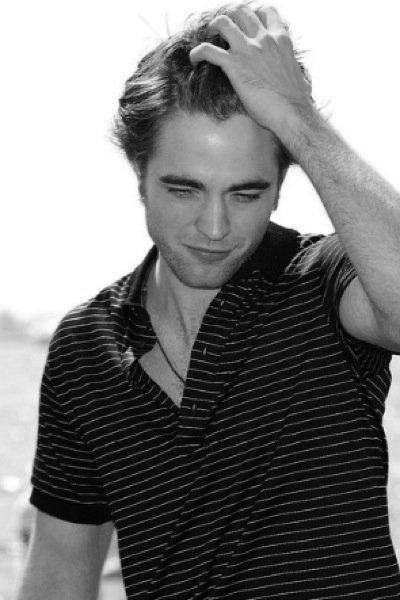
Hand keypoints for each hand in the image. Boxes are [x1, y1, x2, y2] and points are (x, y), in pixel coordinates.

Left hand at [190, 6, 312, 134]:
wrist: (292, 113)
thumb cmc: (296, 101)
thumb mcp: (298, 74)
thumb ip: (289, 67)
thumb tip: (296, 80)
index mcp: (281, 39)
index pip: (267, 12)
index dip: (255, 15)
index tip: (248, 26)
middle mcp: (264, 39)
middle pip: (242, 12)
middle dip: (231, 17)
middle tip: (225, 29)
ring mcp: (248, 50)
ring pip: (223, 22)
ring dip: (213, 26)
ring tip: (209, 35)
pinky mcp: (234, 65)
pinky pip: (208, 50)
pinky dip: (197, 52)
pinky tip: (194, 59)